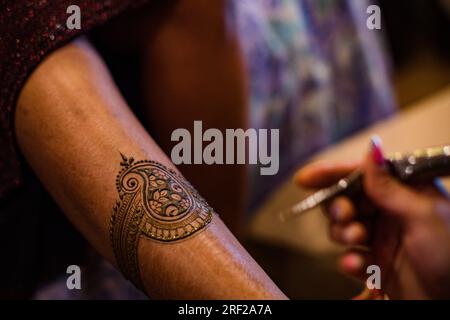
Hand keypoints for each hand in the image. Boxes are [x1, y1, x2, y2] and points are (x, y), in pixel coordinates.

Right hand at [295, 138, 449, 298]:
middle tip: (345, 217)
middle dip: (339, 208)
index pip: (362, 173)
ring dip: (343, 233)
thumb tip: (372, 146)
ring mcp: (380, 237)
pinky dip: (349, 261)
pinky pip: (349, 256)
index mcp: (405, 192)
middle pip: (346, 200)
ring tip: (356, 241)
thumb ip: (389, 185)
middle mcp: (389, 211)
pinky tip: (358, 266)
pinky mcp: (374, 262)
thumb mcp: (421, 215)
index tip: (305, 178)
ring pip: (343, 227)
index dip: (331, 173)